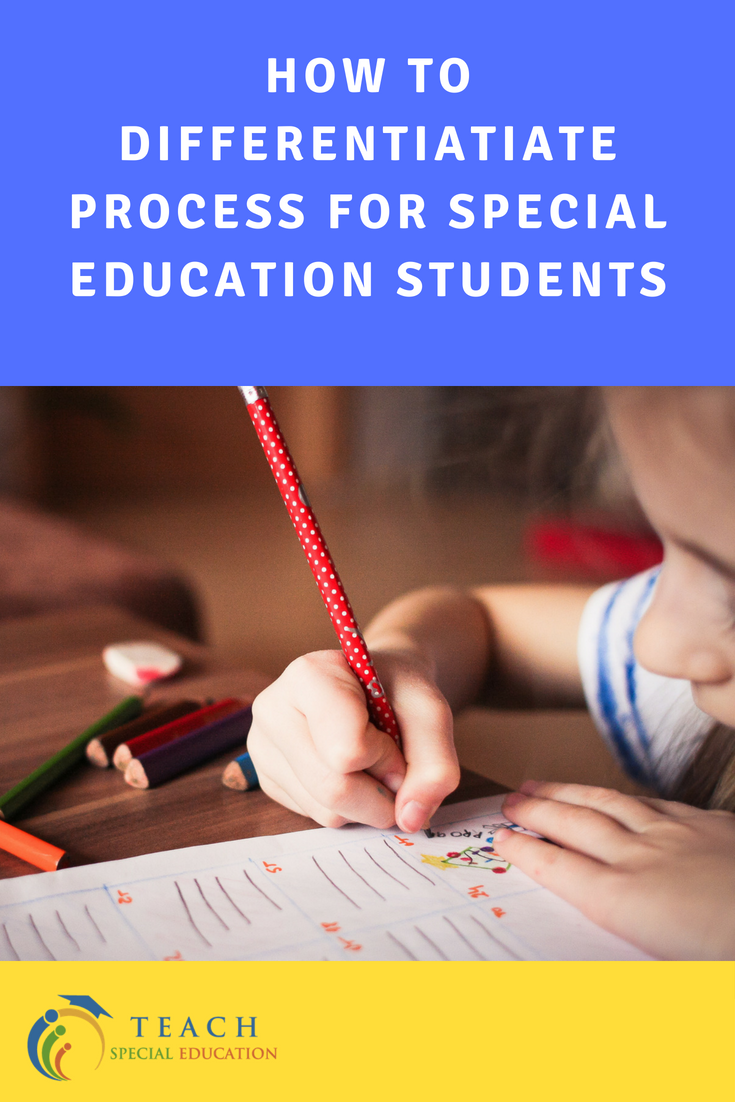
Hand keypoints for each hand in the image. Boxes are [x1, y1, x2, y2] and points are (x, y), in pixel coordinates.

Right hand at [247, 649, 459, 832]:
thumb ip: (435, 764)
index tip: (394, 736)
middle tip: (394, 766)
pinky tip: (349, 772)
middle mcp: (273, 709)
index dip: (386, 758)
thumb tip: (410, 819)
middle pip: (333, 788)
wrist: (376, 684)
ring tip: (370, 763)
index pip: (347, 751)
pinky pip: (314, 817)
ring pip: (325, 810)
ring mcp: (263, 747)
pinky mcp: (267, 779)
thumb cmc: (398, 690)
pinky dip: (347, 807)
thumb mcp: (431, 712)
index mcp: (308, 676)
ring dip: (366, 803)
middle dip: (380, 792)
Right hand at [492, 780, 734, 959]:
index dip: (524, 850)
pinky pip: (652, 802)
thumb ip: (623, 949)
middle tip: (509, 800)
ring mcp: (676, 835)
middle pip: (575, 826)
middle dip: (536, 811)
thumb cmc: (725, 951)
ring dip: (568, 793)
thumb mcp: (669, 971)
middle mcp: (642, 860)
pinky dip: (622, 796)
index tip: (499, 838)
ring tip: (541, 784)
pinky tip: (615, 795)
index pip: (558, 868)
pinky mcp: (709, 825)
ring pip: (608, 805)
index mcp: (625, 901)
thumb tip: (587, 956)